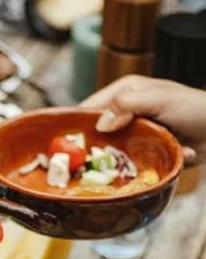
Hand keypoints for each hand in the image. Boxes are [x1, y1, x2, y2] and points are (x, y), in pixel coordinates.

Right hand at [81, 76, 205, 162]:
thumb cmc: (196, 107)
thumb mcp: (159, 99)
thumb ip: (127, 105)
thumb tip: (100, 124)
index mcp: (124, 92)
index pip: (90, 107)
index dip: (77, 124)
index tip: (67, 143)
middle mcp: (125, 112)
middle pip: (97, 132)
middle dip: (96, 146)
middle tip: (91, 162)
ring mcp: (135, 133)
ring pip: (112, 150)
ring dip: (120, 159)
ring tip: (124, 164)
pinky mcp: (145, 151)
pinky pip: (132, 162)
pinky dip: (141, 165)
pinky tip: (153, 164)